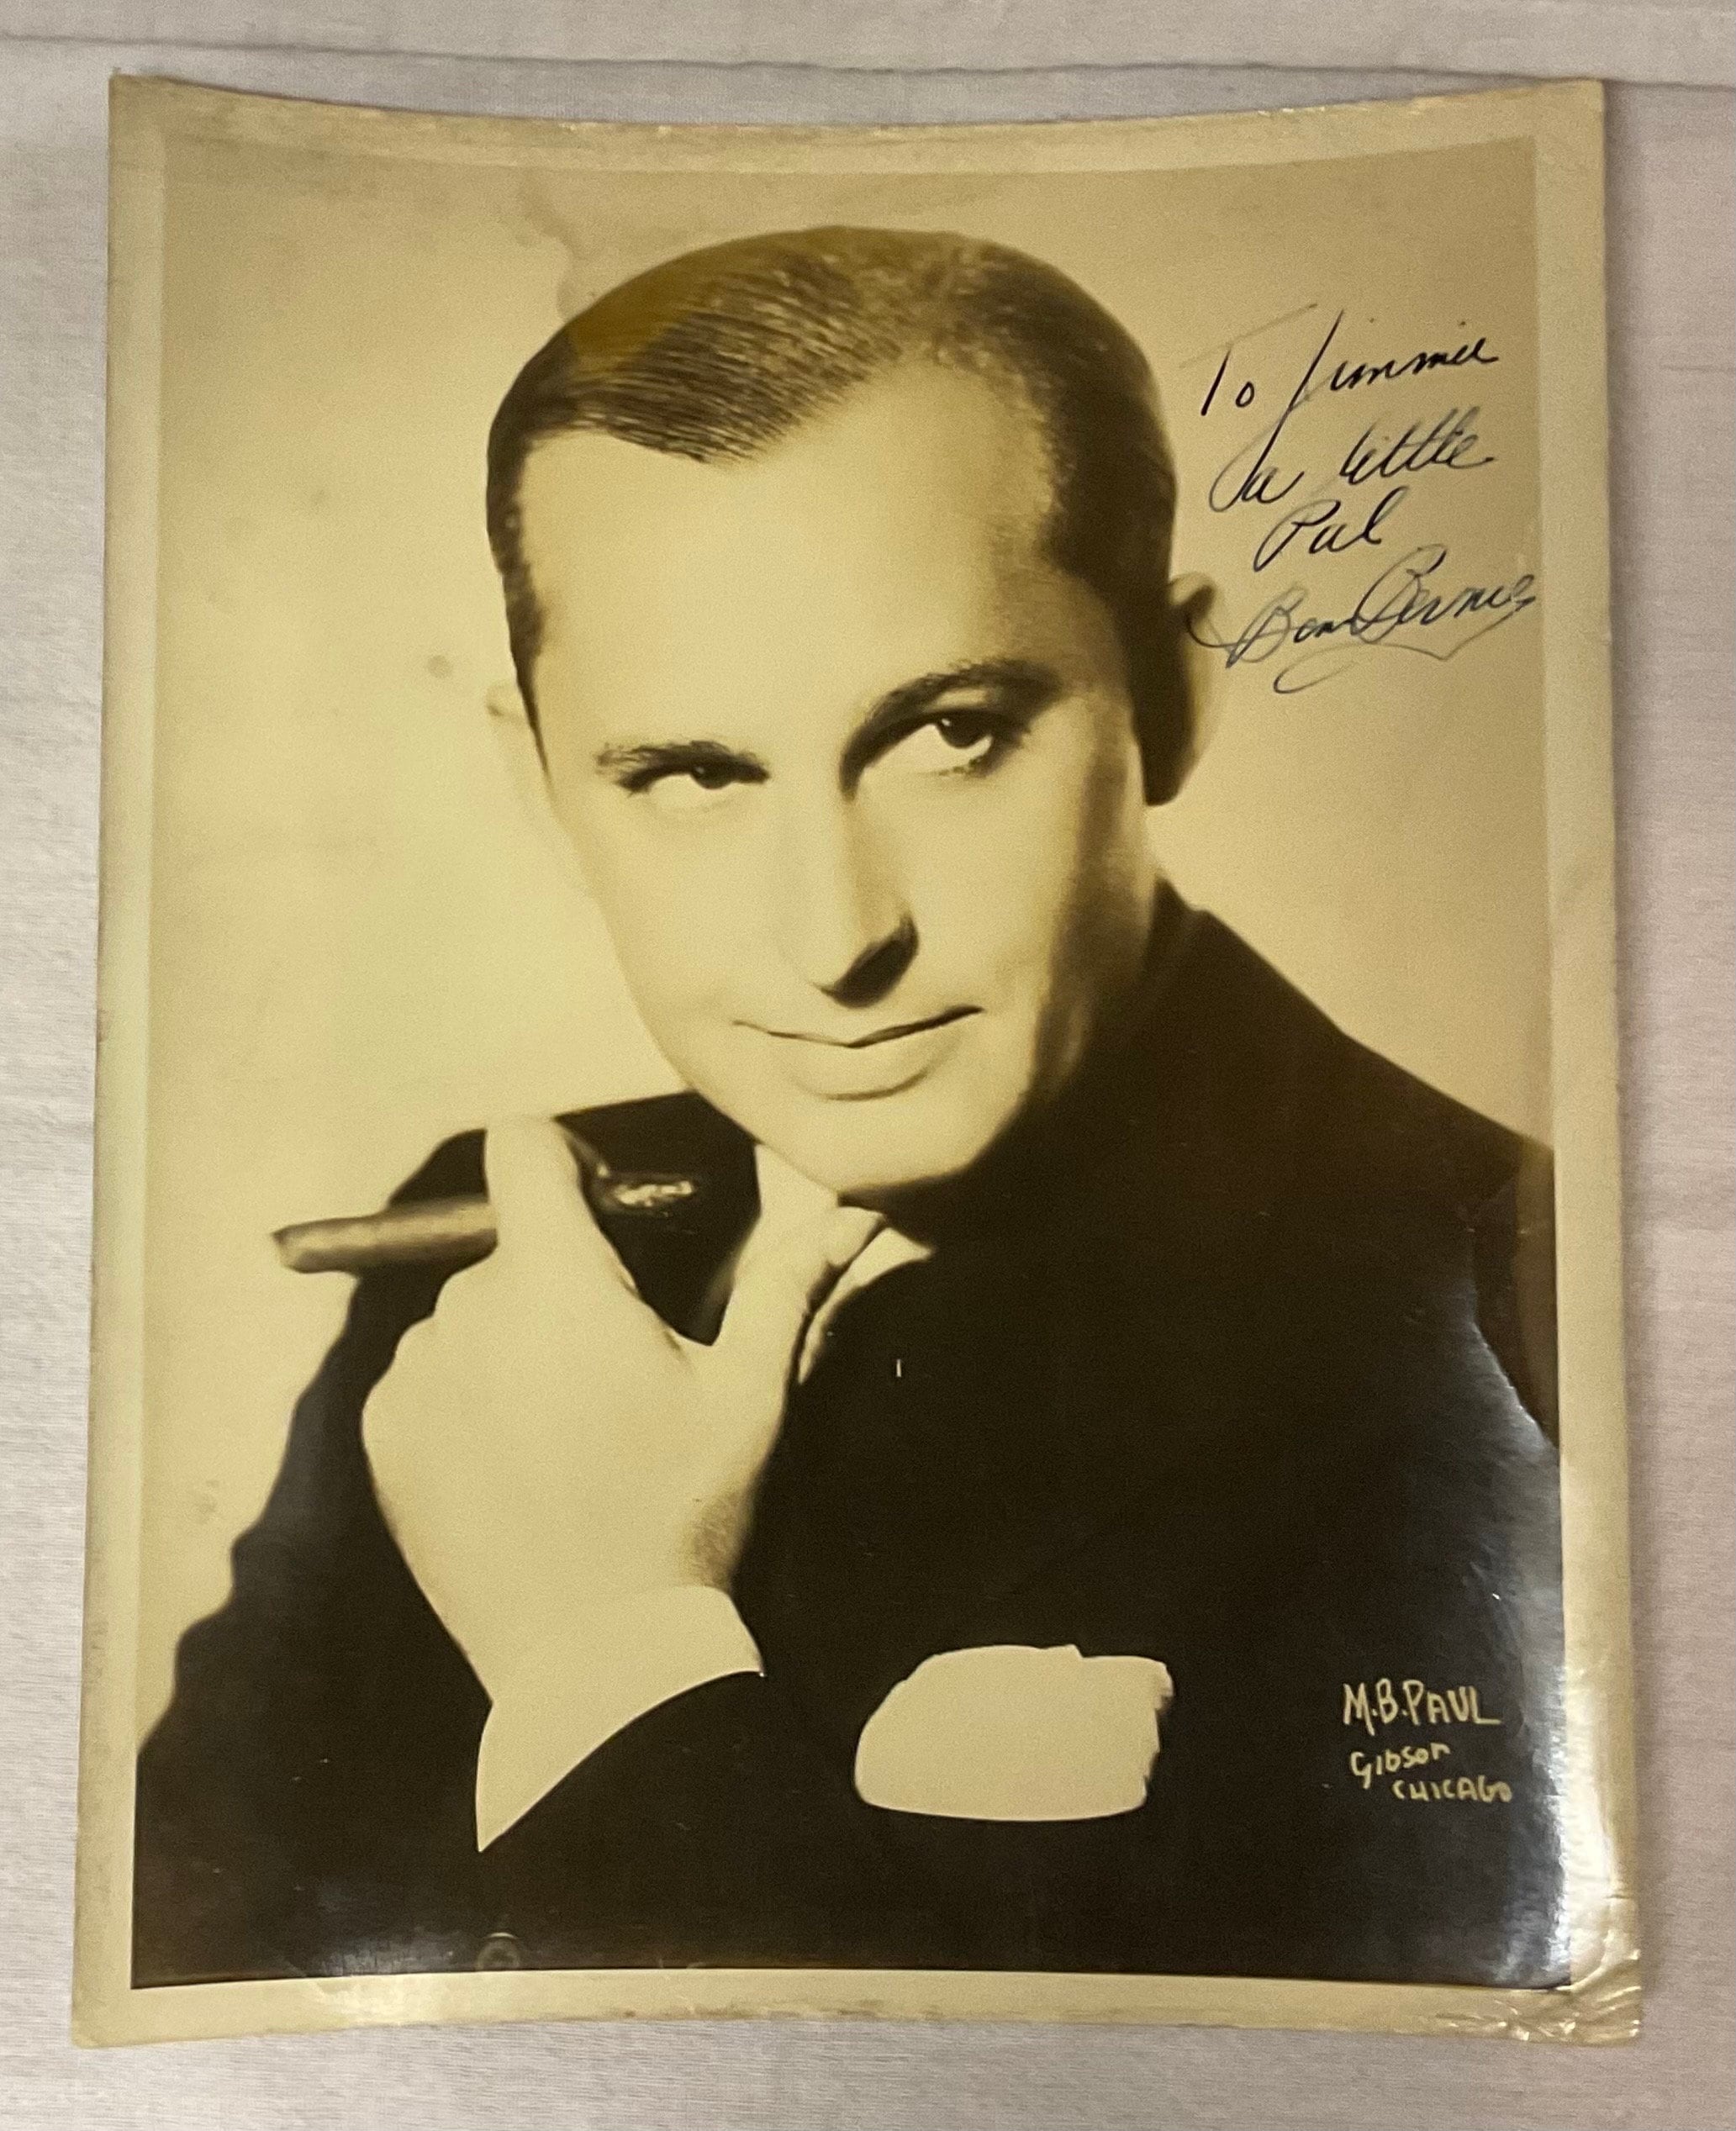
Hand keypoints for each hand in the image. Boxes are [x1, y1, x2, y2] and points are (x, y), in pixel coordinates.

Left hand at [362, 1116, 879, 1702]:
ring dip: (512, 1345)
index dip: (566, 1160)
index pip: (521, 1146)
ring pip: (468, 1317)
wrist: (592, 1657)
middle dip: (562, 1283)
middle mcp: (464, 1311)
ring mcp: (414, 1375)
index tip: (608, 1217)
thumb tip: (856, 1214)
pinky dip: (469, 1401)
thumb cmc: (683, 1512)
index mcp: (554, 1281)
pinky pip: (427, 1379)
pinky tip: (522, 1470)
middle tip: (617, 1370)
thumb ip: (788, 1284)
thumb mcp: (749, 1394)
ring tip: (570, 1436)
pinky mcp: (383, 1435)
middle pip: (510, 1248)